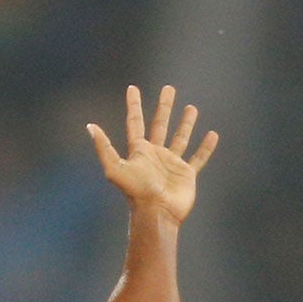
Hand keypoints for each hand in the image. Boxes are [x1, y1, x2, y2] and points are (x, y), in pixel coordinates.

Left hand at [87, 85, 217, 224]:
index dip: (133, 105)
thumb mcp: (114, 168)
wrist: (156, 212)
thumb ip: (104, 147)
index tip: (132, 88)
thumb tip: (90, 126)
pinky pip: (198, 158)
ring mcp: (172, 164)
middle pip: (160, 124)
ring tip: (192, 107)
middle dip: (164, 106)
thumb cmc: (136, 191)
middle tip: (169, 89)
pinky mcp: (186, 174)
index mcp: (139, 151)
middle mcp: (155, 155)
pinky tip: (212, 135)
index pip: (135, 123)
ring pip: (180, 138)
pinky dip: (206, 147)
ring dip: (186, 123)